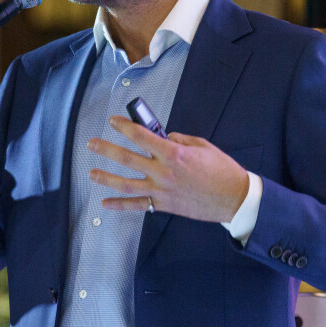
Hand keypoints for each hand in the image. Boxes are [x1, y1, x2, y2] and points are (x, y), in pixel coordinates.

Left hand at [87, 116, 249, 222]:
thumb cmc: (221, 170)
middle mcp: (163, 171)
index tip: (113, 121)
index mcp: (173, 153)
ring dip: (107, 178)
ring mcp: (161, 190)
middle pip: (127, 158)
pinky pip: (138, 205)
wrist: (233, 198)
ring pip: (126, 183)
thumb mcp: (202, 146)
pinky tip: (106, 203)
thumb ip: (179, 140)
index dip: (124, 127)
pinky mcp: (164, 205)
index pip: (141, 136)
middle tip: (92, 144)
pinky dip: (120, 205)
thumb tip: (163, 138)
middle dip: (106, 149)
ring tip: (92, 173)